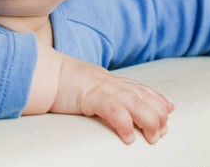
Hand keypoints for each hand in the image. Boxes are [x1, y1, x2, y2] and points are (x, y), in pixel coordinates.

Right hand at [51, 54, 173, 144]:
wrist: (39, 73)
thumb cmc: (58, 84)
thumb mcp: (86, 88)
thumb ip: (101, 96)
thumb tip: (113, 110)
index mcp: (108, 80)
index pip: (139, 88)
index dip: (156, 98)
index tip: (169, 110)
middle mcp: (109, 81)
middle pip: (142, 96)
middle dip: (157, 113)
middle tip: (163, 131)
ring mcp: (100, 86)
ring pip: (134, 101)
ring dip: (148, 120)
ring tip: (154, 137)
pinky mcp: (89, 94)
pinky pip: (112, 108)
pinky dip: (124, 122)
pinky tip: (129, 137)